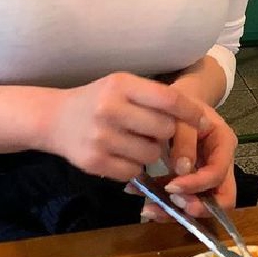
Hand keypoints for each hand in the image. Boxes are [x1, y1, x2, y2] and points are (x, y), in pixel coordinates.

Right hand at [39, 73, 211, 181]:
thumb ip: (152, 97)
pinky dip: (133, 166)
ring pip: (151, 153)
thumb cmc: (97, 99)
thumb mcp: (122, 86)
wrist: (54, 119)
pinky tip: (120, 153)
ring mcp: (101, 137)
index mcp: (121, 85)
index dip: (190, 112)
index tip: (204, 121)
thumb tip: (193, 117)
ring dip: (150, 151)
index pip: (168, 99)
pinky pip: (132, 171)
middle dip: (165, 133)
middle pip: (164, 129)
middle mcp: (110, 109)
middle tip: (154, 130)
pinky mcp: (94, 162)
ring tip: (134, 141)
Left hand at [141, 106, 237, 219]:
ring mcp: (207, 176)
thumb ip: (185, 140)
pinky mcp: (191, 182)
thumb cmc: (182, 103)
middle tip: (169, 206)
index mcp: (224, 144)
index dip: (197, 185)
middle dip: (196, 208)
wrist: (176, 100)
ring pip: (202, 205)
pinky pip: (184, 201)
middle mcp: (221, 164)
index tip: (171, 187)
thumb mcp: (183, 115)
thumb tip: (182, 170)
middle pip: (221, 199)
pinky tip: (145, 202)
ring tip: (148, 209)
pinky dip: (165, 205)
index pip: (217, 174)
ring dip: (177, 212)